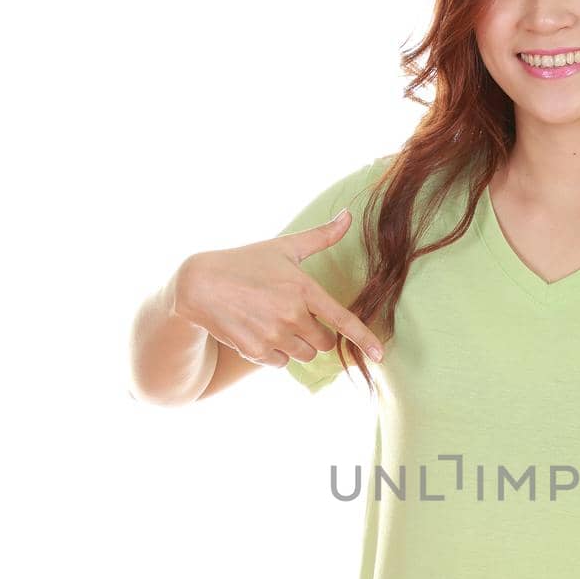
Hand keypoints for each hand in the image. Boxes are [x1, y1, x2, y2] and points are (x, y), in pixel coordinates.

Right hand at [171, 207, 384, 367]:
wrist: (199, 285)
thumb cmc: (246, 263)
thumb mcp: (284, 247)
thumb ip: (321, 236)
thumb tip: (349, 215)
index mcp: (303, 289)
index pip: (342, 319)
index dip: (364, 339)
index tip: (380, 355)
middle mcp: (292, 315)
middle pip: (323, 343)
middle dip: (315, 334)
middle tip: (293, 316)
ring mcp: (274, 335)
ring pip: (303, 355)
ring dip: (296, 344)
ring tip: (272, 321)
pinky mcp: (256, 351)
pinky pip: (281, 363)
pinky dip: (276, 353)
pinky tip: (259, 332)